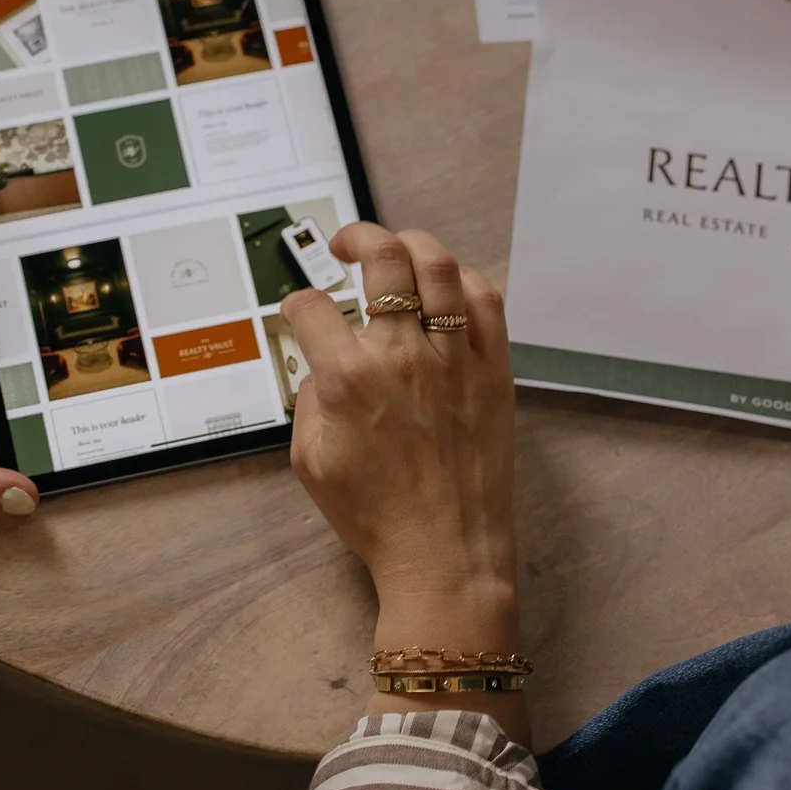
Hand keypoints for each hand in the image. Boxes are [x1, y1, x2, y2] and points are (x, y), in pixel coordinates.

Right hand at [285, 224, 518, 658]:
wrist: (444, 552)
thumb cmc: (378, 516)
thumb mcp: (310, 461)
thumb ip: (309, 399)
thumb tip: (322, 362)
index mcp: (349, 380)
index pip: (311, 307)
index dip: (297, 303)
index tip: (301, 312)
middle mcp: (403, 357)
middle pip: (383, 259)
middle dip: (357, 237)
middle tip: (347, 244)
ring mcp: (454, 358)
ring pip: (438, 265)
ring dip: (412, 244)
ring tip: (398, 250)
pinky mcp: (493, 369)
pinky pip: (486, 300)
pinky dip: (464, 280)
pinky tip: (447, 286)